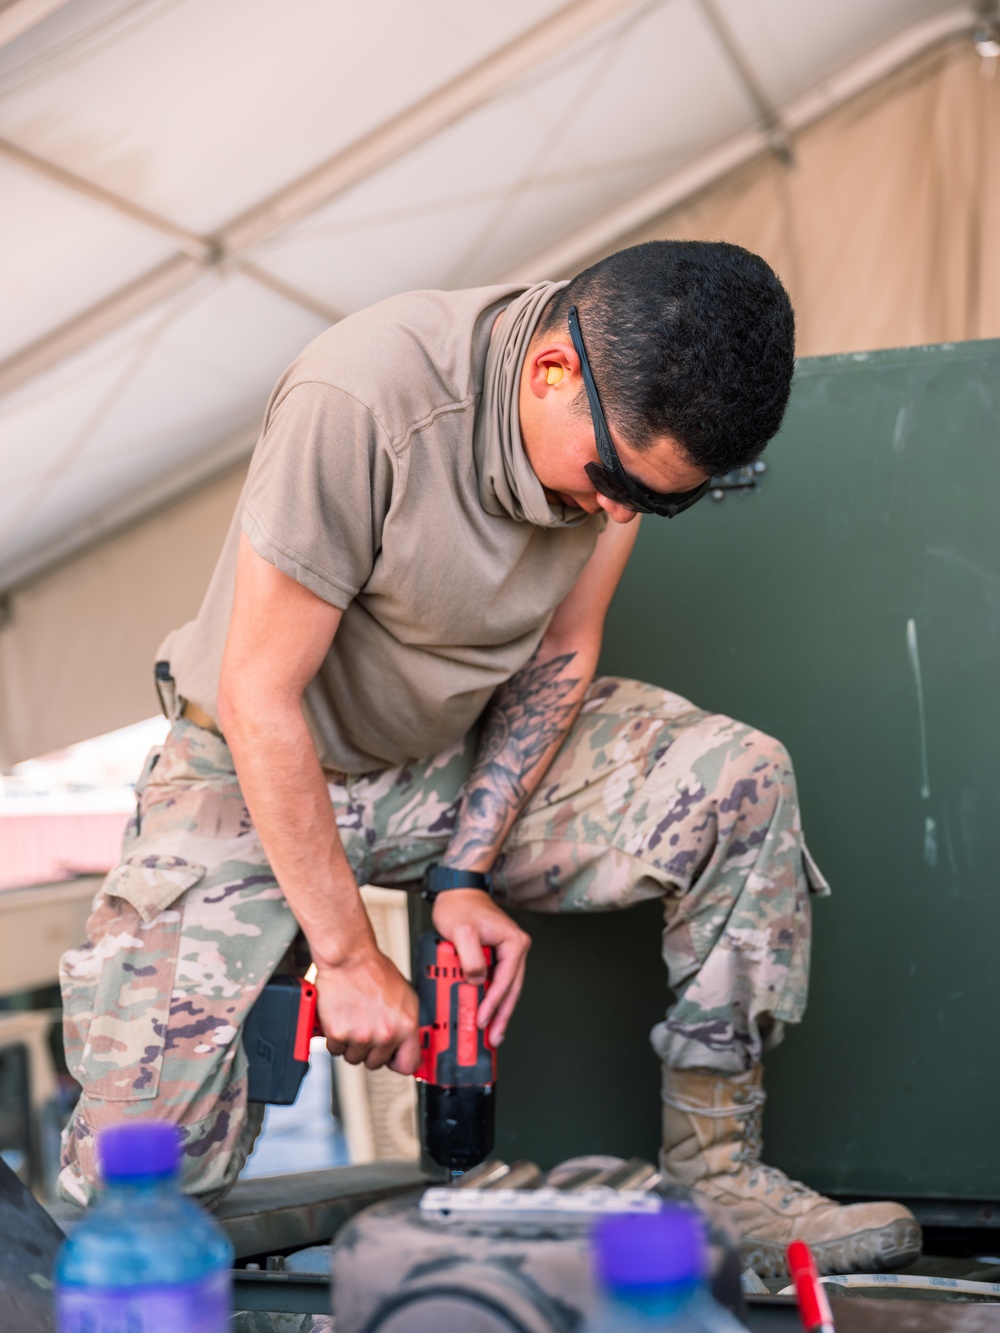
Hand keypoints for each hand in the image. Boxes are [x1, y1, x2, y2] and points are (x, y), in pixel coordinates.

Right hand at [316, 948, 419, 1073]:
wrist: (349, 958)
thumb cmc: (374, 972)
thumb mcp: (405, 996)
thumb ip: (407, 1024)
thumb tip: (408, 1044)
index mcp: (406, 1026)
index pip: (408, 1064)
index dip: (397, 1061)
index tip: (392, 1059)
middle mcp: (386, 1034)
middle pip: (376, 1063)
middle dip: (369, 1049)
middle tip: (365, 1026)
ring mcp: (362, 1036)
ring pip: (354, 1058)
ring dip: (351, 1044)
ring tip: (353, 1019)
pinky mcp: (339, 1034)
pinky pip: (335, 1049)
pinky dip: (334, 1038)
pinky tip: (340, 1019)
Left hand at [431, 890, 530, 1046]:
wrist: (456, 892)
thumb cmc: (460, 906)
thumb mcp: (462, 931)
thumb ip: (471, 956)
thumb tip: (477, 980)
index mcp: (513, 942)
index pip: (506, 980)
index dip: (494, 1004)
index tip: (482, 1020)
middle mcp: (515, 948)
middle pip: (512, 990)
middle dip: (502, 1016)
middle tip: (494, 1038)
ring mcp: (507, 953)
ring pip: (506, 988)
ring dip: (499, 1011)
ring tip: (492, 1033)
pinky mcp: (497, 956)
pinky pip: (497, 982)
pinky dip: (492, 998)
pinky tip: (484, 1012)